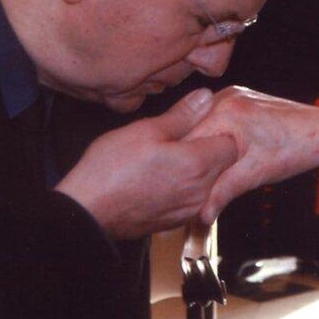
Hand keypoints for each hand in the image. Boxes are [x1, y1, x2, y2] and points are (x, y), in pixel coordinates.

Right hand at [55, 89, 238, 240]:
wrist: (86, 212)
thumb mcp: (146, 130)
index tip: (199, 126)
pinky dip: (182, 187)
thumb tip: (206, 97)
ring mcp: (188, 209)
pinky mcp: (175, 222)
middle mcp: (199, 191)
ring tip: (164, 158)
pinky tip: (158, 178)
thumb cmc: (110, 170)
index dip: (217, 131)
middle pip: (222, 165)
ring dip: (194, 169)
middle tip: (178, 140)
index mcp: (197, 164)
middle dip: (207, 150)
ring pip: (207, 182)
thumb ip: (182, 115)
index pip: (232, 145)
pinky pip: (191, 199)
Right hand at [185, 86, 318, 222]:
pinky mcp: (241, 99)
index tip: (173, 185)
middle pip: (193, 132)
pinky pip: (216, 121)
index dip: (180, 165)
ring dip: (201, 149)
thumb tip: (200, 215)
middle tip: (183, 185)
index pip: (187, 140)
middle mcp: (226, 96)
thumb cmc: (298, 149)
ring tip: (198, 175)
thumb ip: (222, 192)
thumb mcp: (255, 175)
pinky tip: (215, 159)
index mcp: (226, 110)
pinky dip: (213, 140)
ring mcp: (234, 95)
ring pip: (203, 127)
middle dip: (190, 158)